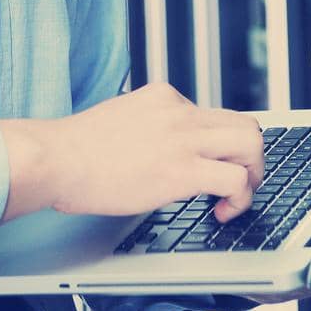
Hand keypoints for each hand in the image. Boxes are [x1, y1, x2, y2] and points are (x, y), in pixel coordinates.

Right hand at [0, 82, 264, 222]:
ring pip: (251, 145)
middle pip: (246, 124)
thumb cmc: (76, 150)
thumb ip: (149, 127)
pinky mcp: (183, 169)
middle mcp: (181, 111)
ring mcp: (184, 137)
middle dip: (252, 158)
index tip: (217, 166)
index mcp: (165, 97)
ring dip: (253, 176)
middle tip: (241, 183)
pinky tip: (219, 213)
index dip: (223, 146)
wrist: (57, 158)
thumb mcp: (121, 119)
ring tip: (236, 200)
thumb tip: (162, 150)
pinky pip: (234, 179)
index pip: (216, 115)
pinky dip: (238, 199)